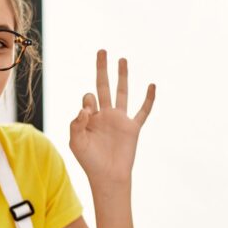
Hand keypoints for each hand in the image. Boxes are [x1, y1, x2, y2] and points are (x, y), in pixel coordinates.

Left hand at [70, 50, 154, 187]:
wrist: (108, 176)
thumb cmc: (90, 161)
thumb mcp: (76, 142)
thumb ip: (77, 123)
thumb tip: (86, 107)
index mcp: (90, 117)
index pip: (88, 98)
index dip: (87, 102)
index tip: (88, 114)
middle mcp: (105, 115)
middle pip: (104, 86)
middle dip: (102, 68)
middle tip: (102, 51)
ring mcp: (120, 120)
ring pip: (122, 93)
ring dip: (122, 76)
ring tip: (122, 59)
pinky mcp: (133, 128)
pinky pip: (143, 111)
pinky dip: (148, 99)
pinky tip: (152, 85)